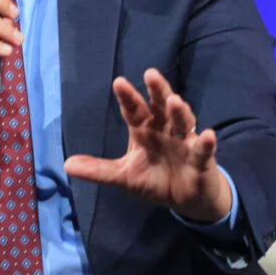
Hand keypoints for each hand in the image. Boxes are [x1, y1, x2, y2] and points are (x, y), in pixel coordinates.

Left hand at [63, 68, 231, 222]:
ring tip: (173, 101)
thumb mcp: (123, 176)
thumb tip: (66, 165)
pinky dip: (207, 143)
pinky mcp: (202, 159)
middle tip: (150, 74)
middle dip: (157, 91)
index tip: (118, 82)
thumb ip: (99, 170)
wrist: (185, 200)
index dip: (128, 97)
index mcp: (144, 130)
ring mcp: (185, 142)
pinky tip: (209, 135)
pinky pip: (204, 150)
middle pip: (161, 107)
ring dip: (179, 111)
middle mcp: (165, 130)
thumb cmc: (154, 180)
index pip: (134, 110)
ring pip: (183, 122)